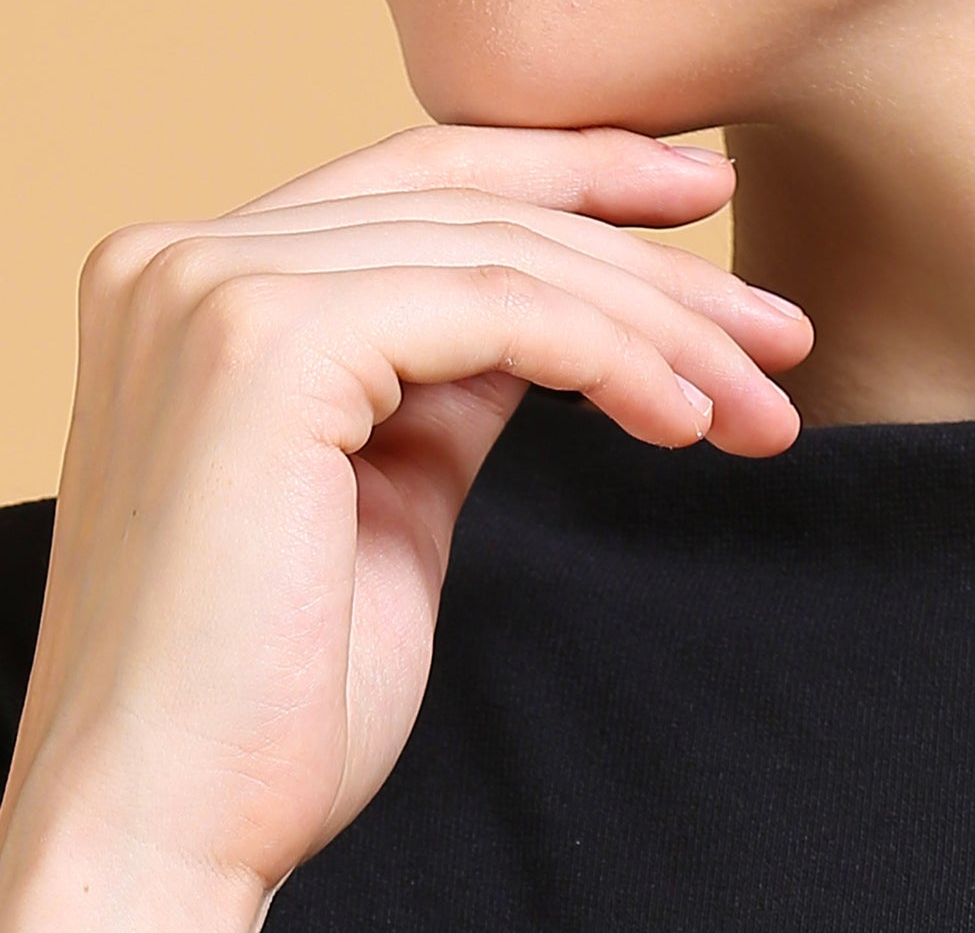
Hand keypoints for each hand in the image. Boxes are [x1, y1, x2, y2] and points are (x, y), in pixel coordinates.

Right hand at [0, 125, 808, 921]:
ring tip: (763, 402)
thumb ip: (446, 372)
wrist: (162, 839)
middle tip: (778, 327)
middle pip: (475, 208)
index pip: (418, 175)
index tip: (700, 196)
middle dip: (650, 264)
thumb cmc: (270, 697)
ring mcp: (214, 289)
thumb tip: (558, 296)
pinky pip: (499, 314)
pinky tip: (688, 418)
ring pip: (506, 257)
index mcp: (187, 273)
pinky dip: (616, 359)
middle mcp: (181, 256)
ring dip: (664, 329)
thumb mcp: (386, 485)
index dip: (572, 170)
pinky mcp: (267, 342)